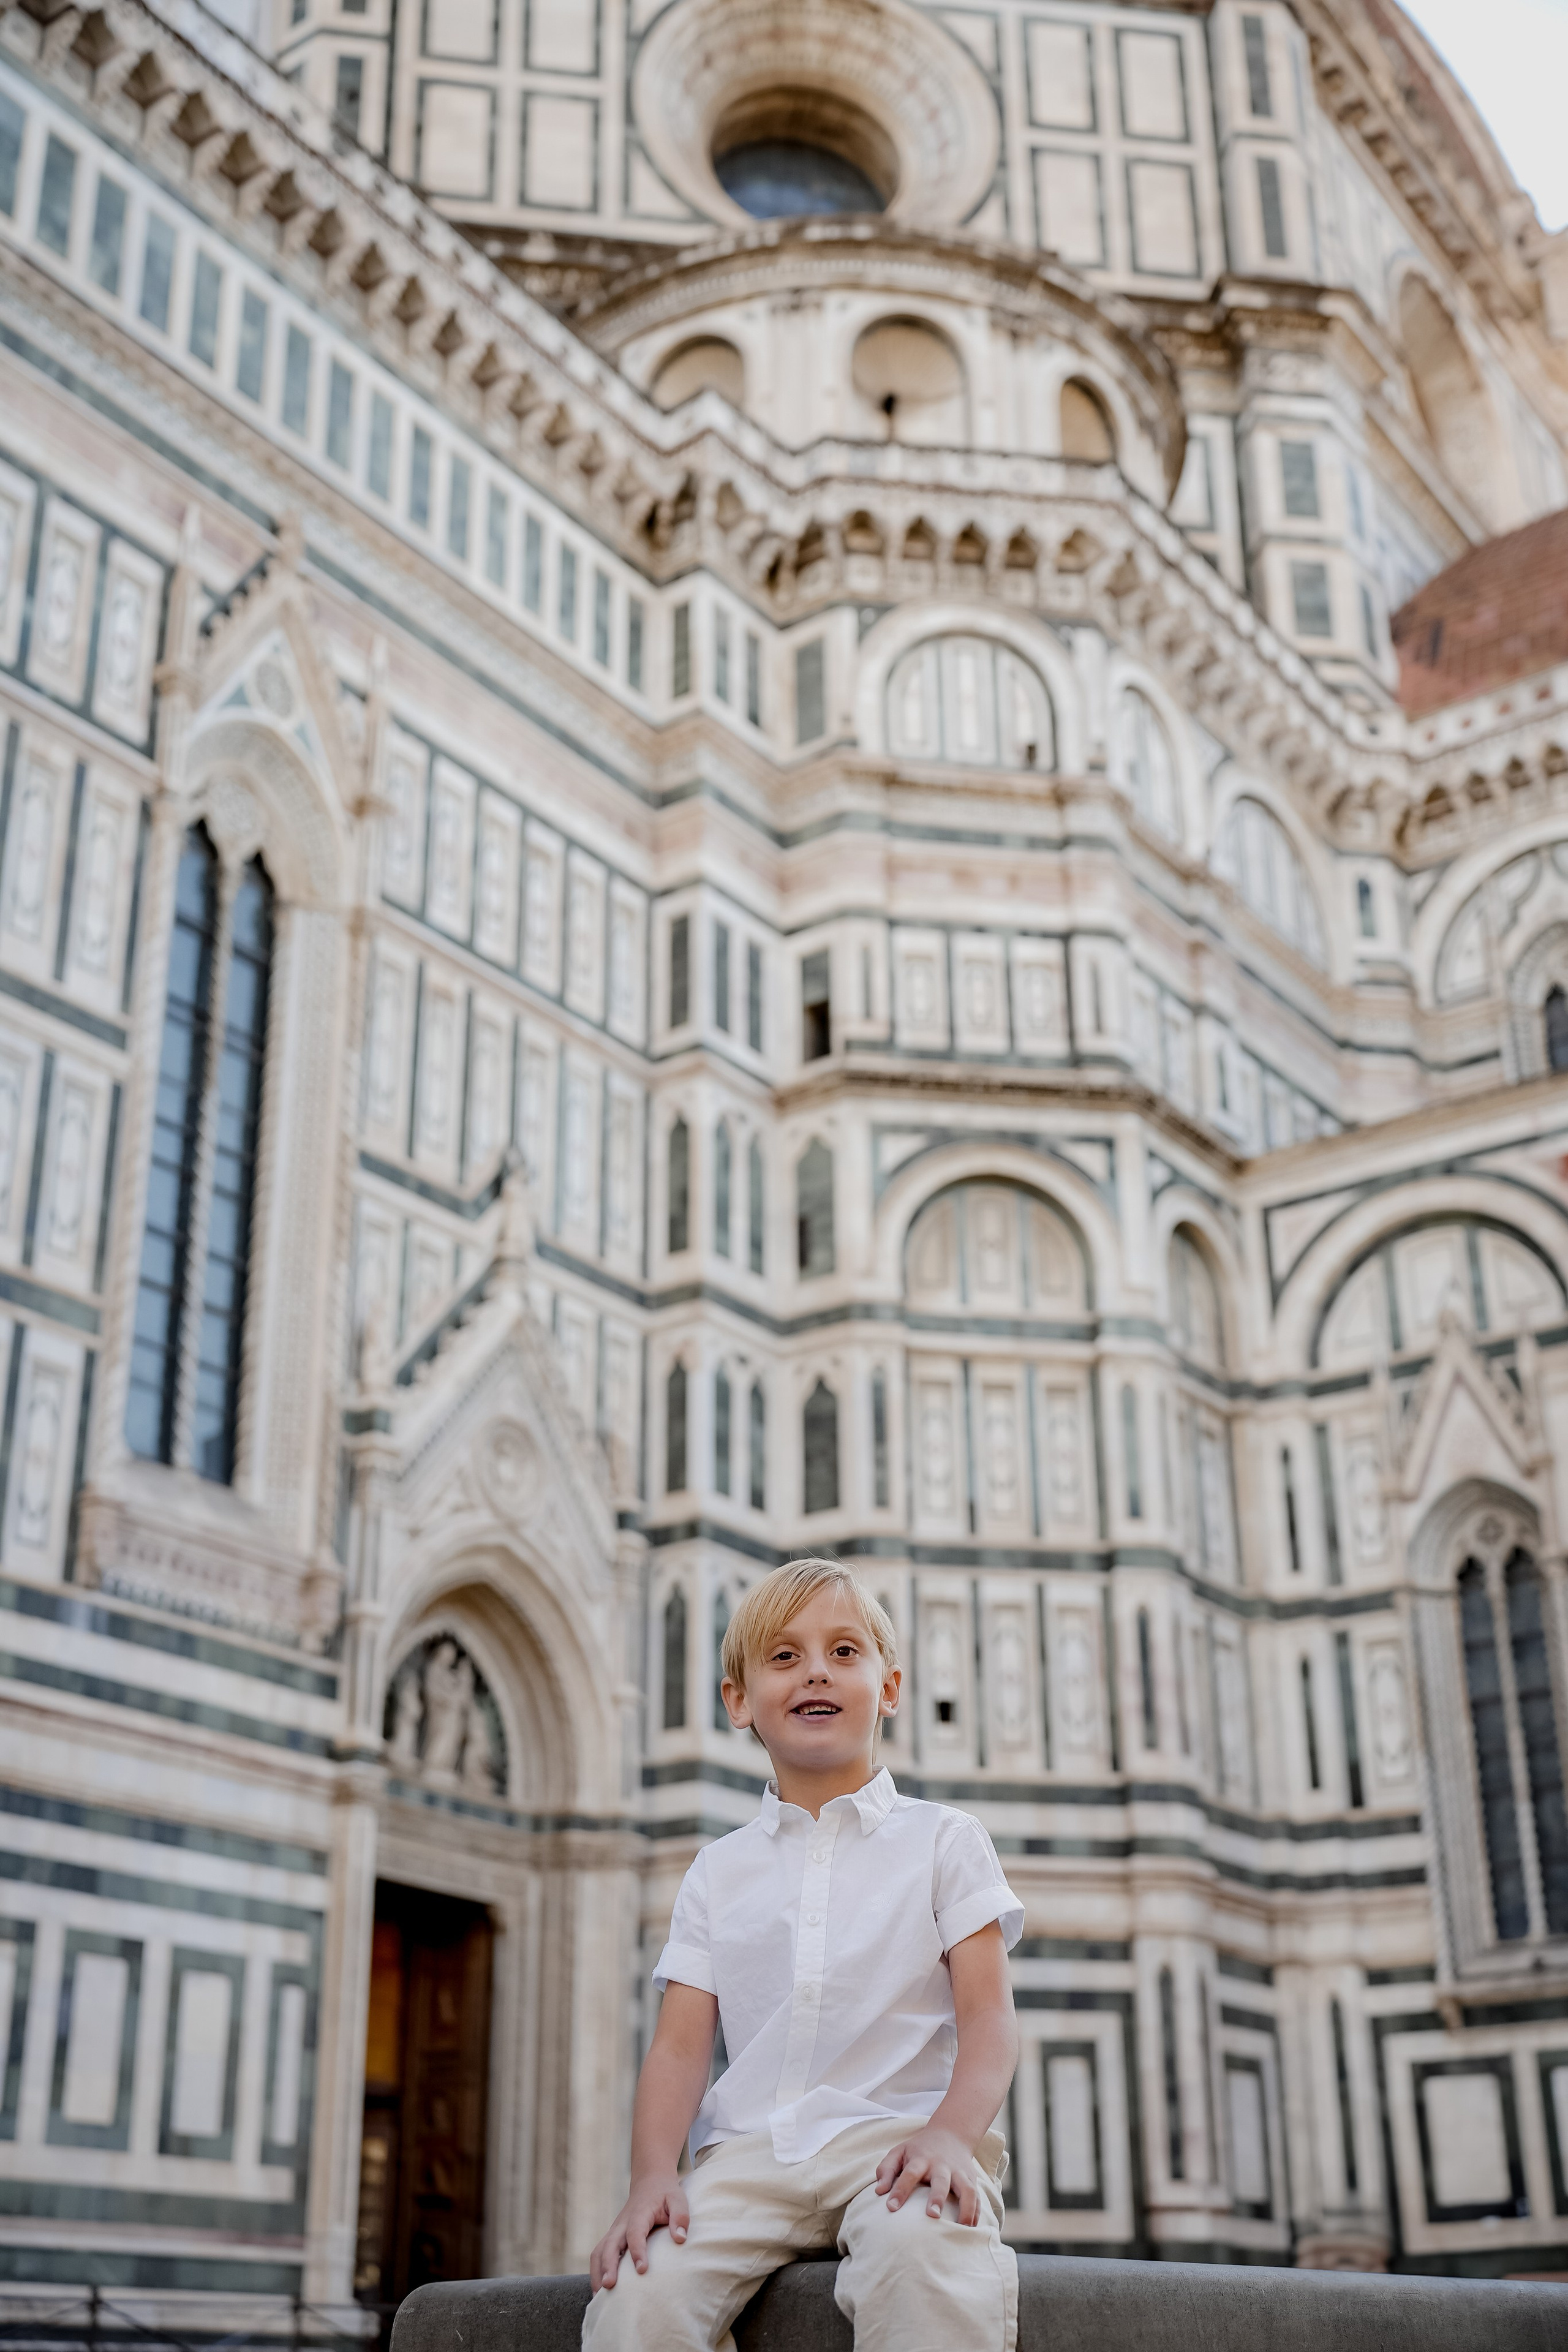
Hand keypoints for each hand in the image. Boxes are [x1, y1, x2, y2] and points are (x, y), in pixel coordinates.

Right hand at [588, 2170, 690, 2290]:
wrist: (650, 2182)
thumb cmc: (666, 2194)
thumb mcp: (677, 2199)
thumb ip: (680, 2216)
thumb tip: (680, 2239)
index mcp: (639, 2213)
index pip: (635, 2232)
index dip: (637, 2250)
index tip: (642, 2270)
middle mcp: (622, 2223)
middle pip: (610, 2244)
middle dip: (608, 2265)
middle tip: (610, 2286)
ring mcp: (614, 2231)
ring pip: (598, 2251)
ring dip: (597, 2272)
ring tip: (600, 2296)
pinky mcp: (611, 2238)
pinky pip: (598, 2255)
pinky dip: (596, 2272)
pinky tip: (600, 2292)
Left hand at [875, 2125, 984, 2226]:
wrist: (950, 2134)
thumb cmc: (919, 2149)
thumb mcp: (899, 2152)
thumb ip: (886, 2169)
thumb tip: (879, 2191)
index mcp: (921, 2158)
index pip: (909, 2173)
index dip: (900, 2190)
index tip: (891, 2208)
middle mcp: (941, 2165)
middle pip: (941, 2181)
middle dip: (937, 2198)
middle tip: (931, 2215)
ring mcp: (959, 2172)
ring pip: (967, 2189)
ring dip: (966, 2208)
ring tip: (962, 2228)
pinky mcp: (971, 2179)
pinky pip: (977, 2196)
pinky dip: (976, 2212)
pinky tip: (972, 2228)